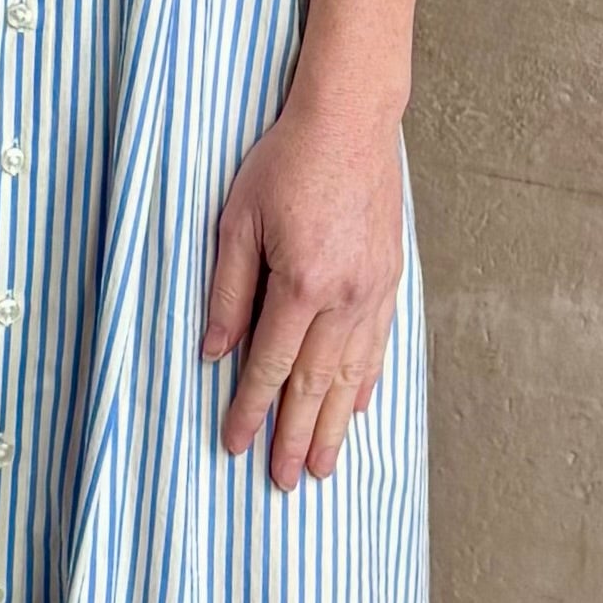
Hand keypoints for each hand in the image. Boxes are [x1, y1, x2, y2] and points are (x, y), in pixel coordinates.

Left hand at [201, 87, 403, 488]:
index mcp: (302, 283)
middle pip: (317, 384)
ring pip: (353, 375)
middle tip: (285, 482)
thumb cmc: (286, 162)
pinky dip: (366, 382)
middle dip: (297, 437)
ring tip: (324, 466)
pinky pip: (377, 344)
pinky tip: (358, 409)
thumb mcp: (236, 220)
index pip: (270, 365)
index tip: (236, 446)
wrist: (351, 120)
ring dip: (336, 426)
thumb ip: (227, 290)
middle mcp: (345, 296)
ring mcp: (374, 290)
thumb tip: (214, 352)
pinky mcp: (388, 278)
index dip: (251, 410)